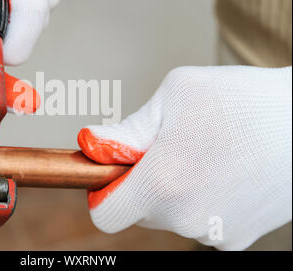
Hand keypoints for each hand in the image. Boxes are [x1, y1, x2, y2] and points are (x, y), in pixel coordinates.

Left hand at [78, 66, 291, 249]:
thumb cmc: (243, 100)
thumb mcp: (175, 96)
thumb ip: (127, 129)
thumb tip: (92, 146)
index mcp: (163, 183)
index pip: (107, 215)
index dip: (105, 191)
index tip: (119, 169)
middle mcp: (186, 217)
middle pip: (139, 212)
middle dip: (143, 182)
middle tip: (170, 148)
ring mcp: (214, 232)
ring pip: (169, 215)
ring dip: (174, 189)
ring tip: (203, 155)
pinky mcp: (237, 237)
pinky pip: (197, 220)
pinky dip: (200, 199)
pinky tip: (223, 171)